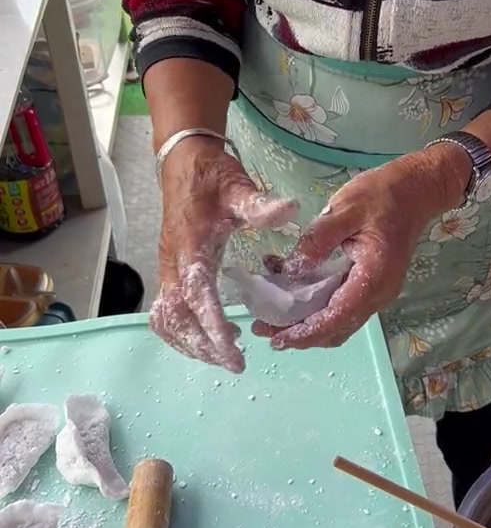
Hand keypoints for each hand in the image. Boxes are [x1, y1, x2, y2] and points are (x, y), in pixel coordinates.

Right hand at [149, 138, 297, 370]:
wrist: (183, 163)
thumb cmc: (213, 177)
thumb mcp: (238, 187)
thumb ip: (260, 204)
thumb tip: (289, 210)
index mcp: (192, 249)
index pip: (198, 297)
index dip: (213, 327)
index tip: (234, 352)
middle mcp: (173, 265)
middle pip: (179, 319)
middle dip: (204, 347)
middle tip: (235, 364)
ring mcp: (166, 270)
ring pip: (168, 321)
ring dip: (190, 343)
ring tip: (223, 354)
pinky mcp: (167, 273)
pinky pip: (164, 313)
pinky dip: (179, 333)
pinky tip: (205, 338)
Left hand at [252, 143, 469, 350]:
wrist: (417, 190)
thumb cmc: (383, 195)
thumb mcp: (344, 210)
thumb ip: (316, 241)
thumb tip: (289, 271)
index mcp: (373, 278)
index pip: (335, 318)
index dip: (304, 333)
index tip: (274, 337)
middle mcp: (378, 294)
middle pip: (336, 329)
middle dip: (300, 334)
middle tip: (263, 328)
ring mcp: (377, 292)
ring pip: (339, 322)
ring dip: (307, 324)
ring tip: (273, 316)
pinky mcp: (371, 285)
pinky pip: (342, 306)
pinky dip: (317, 308)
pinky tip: (293, 293)